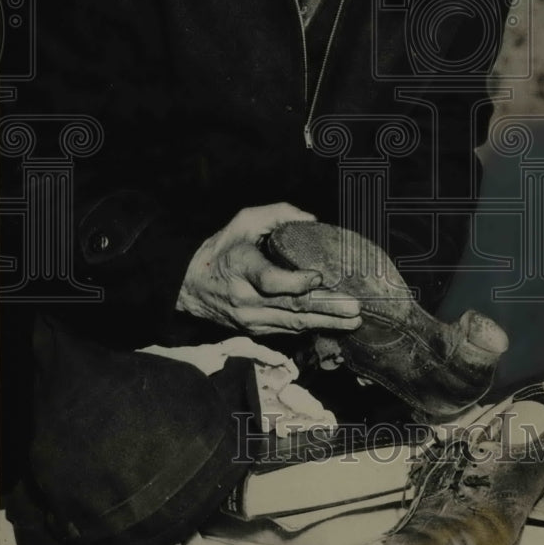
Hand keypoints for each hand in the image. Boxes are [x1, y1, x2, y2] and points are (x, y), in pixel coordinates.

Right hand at [176, 203, 361, 335]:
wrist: (189, 287)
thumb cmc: (221, 250)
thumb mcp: (243, 222)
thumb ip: (277, 215)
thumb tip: (312, 220)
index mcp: (240, 267)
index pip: (270, 280)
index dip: (296, 282)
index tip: (318, 277)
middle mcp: (245, 298)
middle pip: (291, 308)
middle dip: (326, 309)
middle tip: (354, 309)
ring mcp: (250, 319)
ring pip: (293, 324)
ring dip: (326, 323)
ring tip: (353, 321)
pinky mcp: (255, 329)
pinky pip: (287, 330)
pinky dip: (312, 327)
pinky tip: (333, 325)